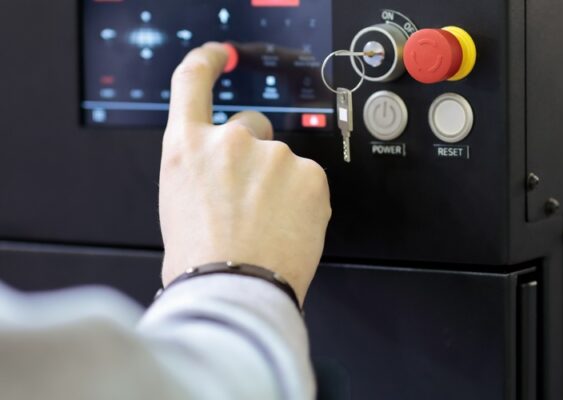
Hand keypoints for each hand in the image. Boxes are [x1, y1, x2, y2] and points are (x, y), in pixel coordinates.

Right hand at [159, 42, 331, 304]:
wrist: (235, 292)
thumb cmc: (202, 263)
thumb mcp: (179, 207)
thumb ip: (202, 175)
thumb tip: (221, 177)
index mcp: (187, 148)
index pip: (192, 82)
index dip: (208, 62)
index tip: (219, 55)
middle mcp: (230, 142)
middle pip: (252, 128)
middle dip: (255, 156)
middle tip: (252, 198)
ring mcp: (273, 156)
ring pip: (284, 162)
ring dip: (281, 185)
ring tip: (268, 226)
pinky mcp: (310, 175)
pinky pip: (310, 181)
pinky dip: (305, 201)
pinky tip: (289, 228)